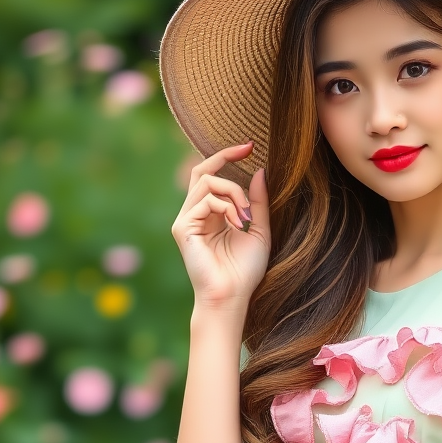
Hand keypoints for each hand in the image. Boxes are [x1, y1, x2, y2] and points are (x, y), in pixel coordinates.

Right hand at [170, 142, 270, 309]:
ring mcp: (186, 220)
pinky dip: (226, 207)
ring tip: (246, 216)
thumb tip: (259, 171)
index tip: (250, 146)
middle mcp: (195, 214)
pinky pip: (205, 200)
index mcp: (211, 214)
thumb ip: (257, 203)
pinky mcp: (182, 228)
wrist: (233, 297)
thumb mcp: (258, 231)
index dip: (227, 156)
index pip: (212, 175)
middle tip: (250, 150)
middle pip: (205, 171)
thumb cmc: (245, 271)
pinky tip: (237, 224)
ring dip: (234, 192)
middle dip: (226, 158)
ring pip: (207, 183)